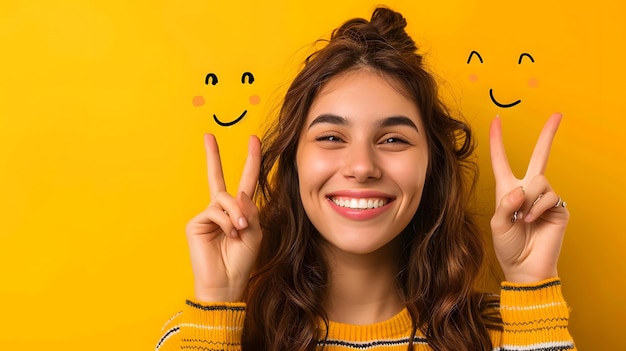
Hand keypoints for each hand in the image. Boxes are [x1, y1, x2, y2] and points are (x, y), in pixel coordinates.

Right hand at [185, 134, 261, 301]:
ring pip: (225, 198)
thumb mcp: (255, 233)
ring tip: (240, 229)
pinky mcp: (197, 222)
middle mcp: (222, 210)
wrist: (226, 284)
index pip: (245, 181)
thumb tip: (240, 193)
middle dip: (213, 156)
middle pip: (217, 178)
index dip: (251, 161)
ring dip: (237, 213)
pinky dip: (227, 221)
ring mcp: (208, 215)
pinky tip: (230, 234)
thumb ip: (251, 210)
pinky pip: (216, 211)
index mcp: (239, 211)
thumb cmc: (242, 261)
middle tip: (208, 135)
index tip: (253, 140)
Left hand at [489, 113, 569, 282]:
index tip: (495, 121)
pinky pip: (548, 196)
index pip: (502, 161)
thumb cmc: (508, 247)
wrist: (525, 268)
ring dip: (527, 200)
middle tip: (558, 114)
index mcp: (507, 190)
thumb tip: (521, 189)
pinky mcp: (558, 207)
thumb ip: (505, 204)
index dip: (497, 142)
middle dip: (548, 135)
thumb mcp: (497, 224)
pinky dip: (537, 208)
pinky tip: (532, 220)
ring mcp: (544, 198)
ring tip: (524, 218)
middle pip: (539, 156)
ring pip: (538, 180)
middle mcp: (527, 190)